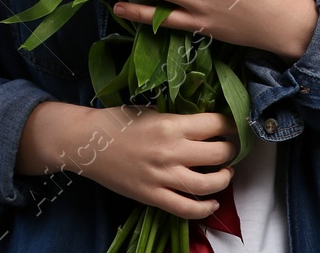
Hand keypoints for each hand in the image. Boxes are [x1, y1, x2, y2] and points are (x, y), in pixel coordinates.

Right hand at [17, 101, 235, 218]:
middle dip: (231, 150)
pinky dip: (204, 209)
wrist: (86, 142)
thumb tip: (204, 127)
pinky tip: (212, 202)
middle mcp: (171, 151)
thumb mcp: (151, 110)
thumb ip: (177, 120)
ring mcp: (162, 177)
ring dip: (224, 179)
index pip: (216, 124)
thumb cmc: (117, 121)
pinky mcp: (152, 196)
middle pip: (218, 154)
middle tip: (231, 148)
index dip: (230, 124)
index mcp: (171, 124)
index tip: (232, 125)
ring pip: (208, 184)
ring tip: (226, 173)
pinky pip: (186, 208)